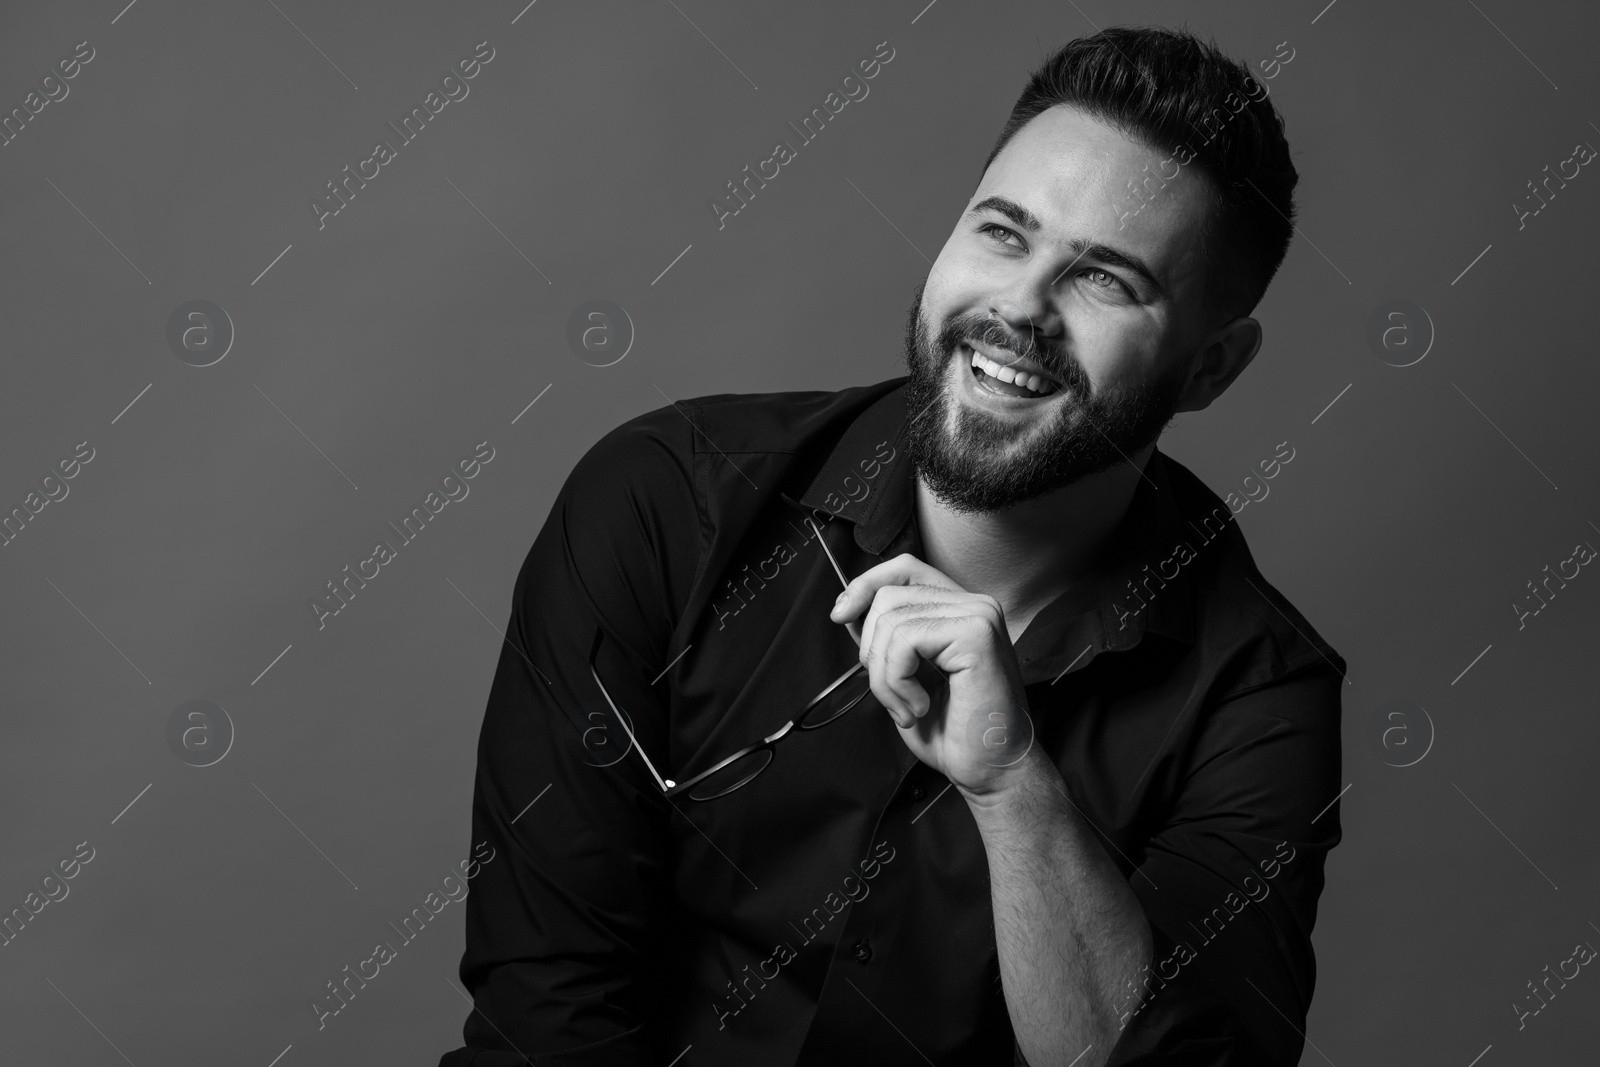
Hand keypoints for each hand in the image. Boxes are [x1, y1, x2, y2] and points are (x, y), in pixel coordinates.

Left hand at [829, 553, 1035, 795]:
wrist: (991, 771)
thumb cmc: (954, 732)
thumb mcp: (906, 676)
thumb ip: (885, 639)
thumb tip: (847, 611)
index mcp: (959, 609)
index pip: (905, 567)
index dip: (866, 585)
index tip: (841, 617)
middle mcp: (974, 604)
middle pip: (889, 595)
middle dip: (872, 650)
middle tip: (893, 695)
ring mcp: (979, 615)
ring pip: (891, 620)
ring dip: (884, 677)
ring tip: (907, 708)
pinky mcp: (977, 633)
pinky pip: (906, 641)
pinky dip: (897, 681)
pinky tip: (919, 706)